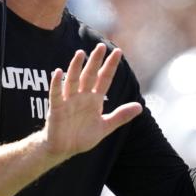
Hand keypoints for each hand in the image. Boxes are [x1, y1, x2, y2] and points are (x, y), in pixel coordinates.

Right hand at [44, 44, 142, 159]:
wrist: (63, 149)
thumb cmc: (82, 136)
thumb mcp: (105, 126)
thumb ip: (121, 116)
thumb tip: (140, 107)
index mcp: (94, 99)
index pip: (104, 79)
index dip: (110, 66)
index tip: (118, 52)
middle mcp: (82, 96)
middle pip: (89, 75)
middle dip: (95, 61)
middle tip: (101, 46)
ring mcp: (69, 101)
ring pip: (72, 80)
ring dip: (75, 67)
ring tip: (80, 53)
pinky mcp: (56, 109)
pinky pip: (56, 94)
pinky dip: (56, 83)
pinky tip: (58, 72)